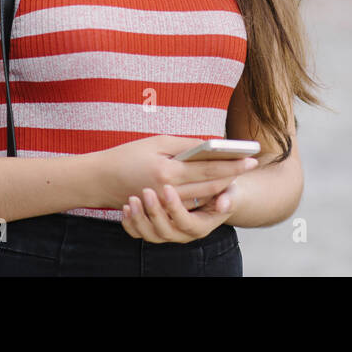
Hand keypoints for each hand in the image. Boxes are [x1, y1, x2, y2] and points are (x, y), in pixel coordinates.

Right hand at [92, 135, 257, 209]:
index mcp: (168, 170)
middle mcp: (169, 190)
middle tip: (251, 165)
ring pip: (202, 197)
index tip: (250, 158)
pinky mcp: (162, 208)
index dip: (232, 163)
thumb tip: (208, 144)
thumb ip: (184, 145)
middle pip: (210, 184)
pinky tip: (215, 187)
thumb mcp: (156, 142)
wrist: (100, 179)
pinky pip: (190, 203)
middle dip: (232, 175)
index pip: (208, 167)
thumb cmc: (127, 155)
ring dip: (220, 186)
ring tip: (236, 175)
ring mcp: (165, 202)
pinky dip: (205, 195)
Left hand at [121, 179, 239, 242]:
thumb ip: (228, 197)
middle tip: (146, 191)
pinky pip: (139, 233)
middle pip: (166, 231)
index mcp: (202, 225)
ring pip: (150, 235)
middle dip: (154, 212)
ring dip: (139, 219)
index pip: (187, 223)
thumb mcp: (230, 192)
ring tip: (132, 200)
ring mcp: (169, 233)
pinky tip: (125, 208)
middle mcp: (184, 234)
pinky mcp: (155, 230)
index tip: (167, 188)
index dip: (176, 208)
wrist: (213, 196)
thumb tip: (224, 203)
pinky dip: (130, 223)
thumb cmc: (220, 191)